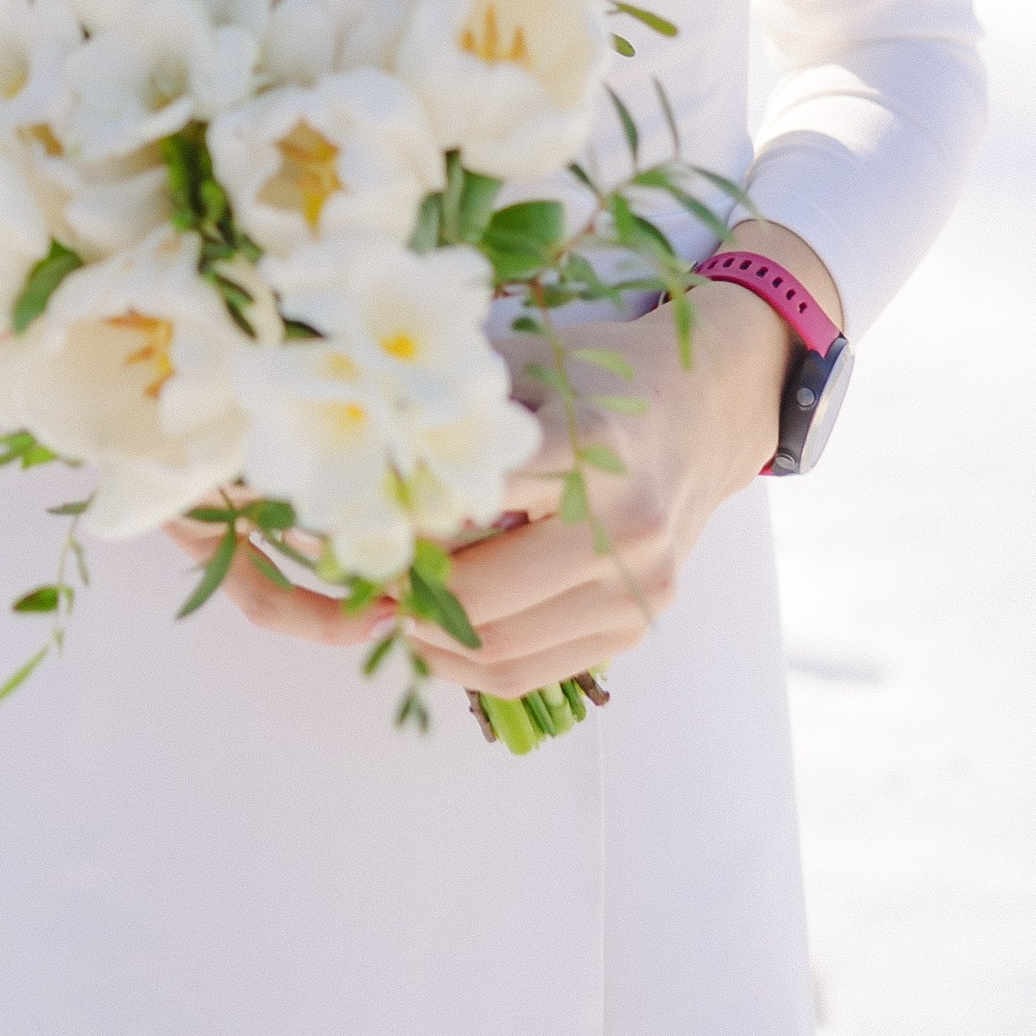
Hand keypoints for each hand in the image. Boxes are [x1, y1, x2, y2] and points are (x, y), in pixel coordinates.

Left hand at [397, 217, 842, 698]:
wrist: (695, 412)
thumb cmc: (591, 378)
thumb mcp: (520, 363)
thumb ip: (448, 406)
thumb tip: (353, 450)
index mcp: (584, 448)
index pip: (462, 504)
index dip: (390, 518)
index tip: (339, 517)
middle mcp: (621, 527)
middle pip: (475, 593)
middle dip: (400, 588)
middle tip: (352, 569)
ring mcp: (635, 587)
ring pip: (496, 648)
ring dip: (425, 634)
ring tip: (385, 596)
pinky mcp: (635, 628)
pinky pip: (528, 671)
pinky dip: (465, 662)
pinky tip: (433, 625)